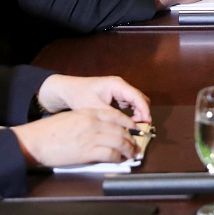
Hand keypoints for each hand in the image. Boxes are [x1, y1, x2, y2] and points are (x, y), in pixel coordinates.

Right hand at [12, 109, 140, 167]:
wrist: (34, 141)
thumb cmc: (48, 132)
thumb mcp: (72, 118)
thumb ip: (88, 121)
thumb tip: (102, 130)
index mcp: (89, 113)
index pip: (117, 116)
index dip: (129, 124)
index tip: (134, 130)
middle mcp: (93, 123)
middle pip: (121, 129)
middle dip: (132, 138)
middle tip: (136, 145)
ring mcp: (91, 137)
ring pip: (120, 141)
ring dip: (129, 149)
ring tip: (132, 154)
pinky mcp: (87, 152)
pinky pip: (110, 154)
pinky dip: (118, 158)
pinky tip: (120, 160)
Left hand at [36, 75, 151, 122]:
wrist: (66, 90)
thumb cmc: (78, 95)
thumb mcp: (93, 107)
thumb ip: (110, 115)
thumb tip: (123, 127)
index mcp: (117, 85)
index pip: (137, 96)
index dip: (144, 110)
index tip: (147, 122)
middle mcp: (121, 87)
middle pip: (140, 99)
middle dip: (143, 113)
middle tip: (141, 129)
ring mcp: (119, 92)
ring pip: (136, 103)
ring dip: (137, 115)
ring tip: (134, 129)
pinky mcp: (116, 98)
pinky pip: (130, 106)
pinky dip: (131, 115)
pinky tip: (126, 125)